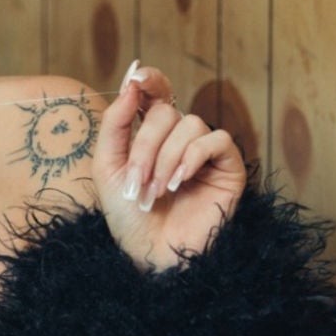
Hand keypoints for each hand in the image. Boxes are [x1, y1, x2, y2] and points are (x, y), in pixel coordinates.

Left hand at [93, 61, 245, 270]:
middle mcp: (179, 139)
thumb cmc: (129, 217)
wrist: (150, 256)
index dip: (150, 79)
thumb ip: (115, 124)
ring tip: (156, 192)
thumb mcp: (107, 167)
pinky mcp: (228, 168)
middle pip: (167, 112)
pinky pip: (218, 140)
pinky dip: (193, 157)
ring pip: (190, 124)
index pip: (156, 93)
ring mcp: (205, 153)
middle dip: (145, 146)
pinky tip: (179, 183)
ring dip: (166, 159)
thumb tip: (132, 83)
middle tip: (136, 183)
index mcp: (150, 136)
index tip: (136, 80)